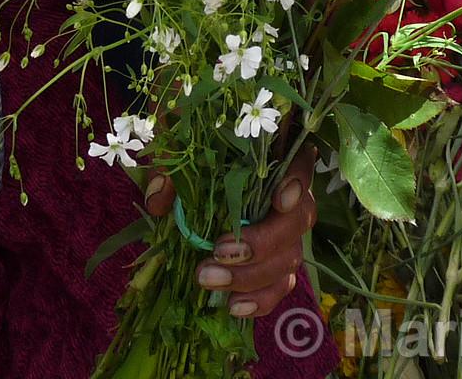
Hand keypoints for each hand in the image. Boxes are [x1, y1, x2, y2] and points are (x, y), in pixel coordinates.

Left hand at [143, 151, 317, 319]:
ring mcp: (286, 236)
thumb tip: (159, 199)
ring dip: (251, 276)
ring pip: (288, 259)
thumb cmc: (193, 161)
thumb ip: (170, 170)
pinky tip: (232, 305)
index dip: (298, 182)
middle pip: (297, 221)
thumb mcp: (177, 155)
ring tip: (207, 279)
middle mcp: (289, 199)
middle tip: (219, 251)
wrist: (194, 190)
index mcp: (272, 161)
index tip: (279, 200)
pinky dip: (259, 300)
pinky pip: (279, 287)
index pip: (301, 164)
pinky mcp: (276, 266)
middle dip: (261, 243)